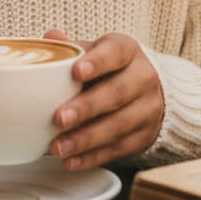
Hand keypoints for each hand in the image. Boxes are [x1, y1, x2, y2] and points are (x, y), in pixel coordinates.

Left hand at [44, 29, 163, 170]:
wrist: (152, 90)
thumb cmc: (114, 67)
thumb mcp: (98, 51)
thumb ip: (74, 48)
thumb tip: (49, 38)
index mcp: (128, 51)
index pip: (115, 53)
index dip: (97, 62)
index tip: (77, 71)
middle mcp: (143, 78)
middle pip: (116, 93)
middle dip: (86, 108)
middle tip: (59, 117)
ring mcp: (147, 110)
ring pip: (117, 126)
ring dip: (85, 139)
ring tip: (58, 146)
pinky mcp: (143, 137)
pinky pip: (118, 149)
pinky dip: (93, 156)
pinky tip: (72, 160)